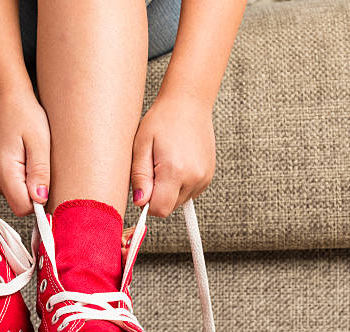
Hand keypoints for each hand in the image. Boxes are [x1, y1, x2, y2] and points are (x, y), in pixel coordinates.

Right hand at [0, 90, 50, 216]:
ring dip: (29, 184)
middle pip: (20, 203)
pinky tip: (26, 160)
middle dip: (35, 192)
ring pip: (17, 196)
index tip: (48, 185)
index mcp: (4, 171)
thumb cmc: (25, 116)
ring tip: (33, 159)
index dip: (39, 201)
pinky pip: (12, 187)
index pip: (23, 207)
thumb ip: (40, 173)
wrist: (8, 100)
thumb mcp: (40, 143)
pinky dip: (23, 179)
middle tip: (41, 165)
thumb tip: (41, 199)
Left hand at [131, 92, 215, 216]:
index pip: (160, 209)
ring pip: (179, 201)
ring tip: (165, 163)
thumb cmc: (162, 120)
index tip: (143, 186)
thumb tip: (140, 202)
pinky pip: (189, 193)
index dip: (147, 203)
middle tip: (153, 168)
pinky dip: (179, 185)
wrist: (188, 103)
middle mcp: (194, 177)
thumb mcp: (141, 146)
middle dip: (157, 196)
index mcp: (175, 171)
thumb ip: (140, 177)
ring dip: (169, 190)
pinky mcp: (209, 176)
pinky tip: (176, 164)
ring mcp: (205, 177)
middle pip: (170, 207)